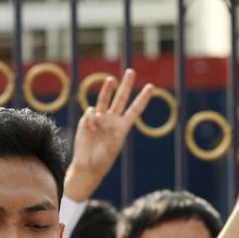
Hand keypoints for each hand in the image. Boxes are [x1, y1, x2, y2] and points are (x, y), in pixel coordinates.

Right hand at [64, 69, 153, 202]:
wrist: (87, 166)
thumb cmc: (103, 159)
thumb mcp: (111, 146)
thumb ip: (108, 129)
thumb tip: (99, 115)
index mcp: (122, 127)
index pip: (135, 109)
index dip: (143, 98)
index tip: (151, 87)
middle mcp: (112, 120)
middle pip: (121, 99)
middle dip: (126, 85)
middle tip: (131, 71)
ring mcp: (99, 118)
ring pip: (105, 100)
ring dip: (107, 90)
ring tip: (111, 80)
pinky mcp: (87, 120)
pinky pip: (90, 113)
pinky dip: (91, 119)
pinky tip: (90, 129)